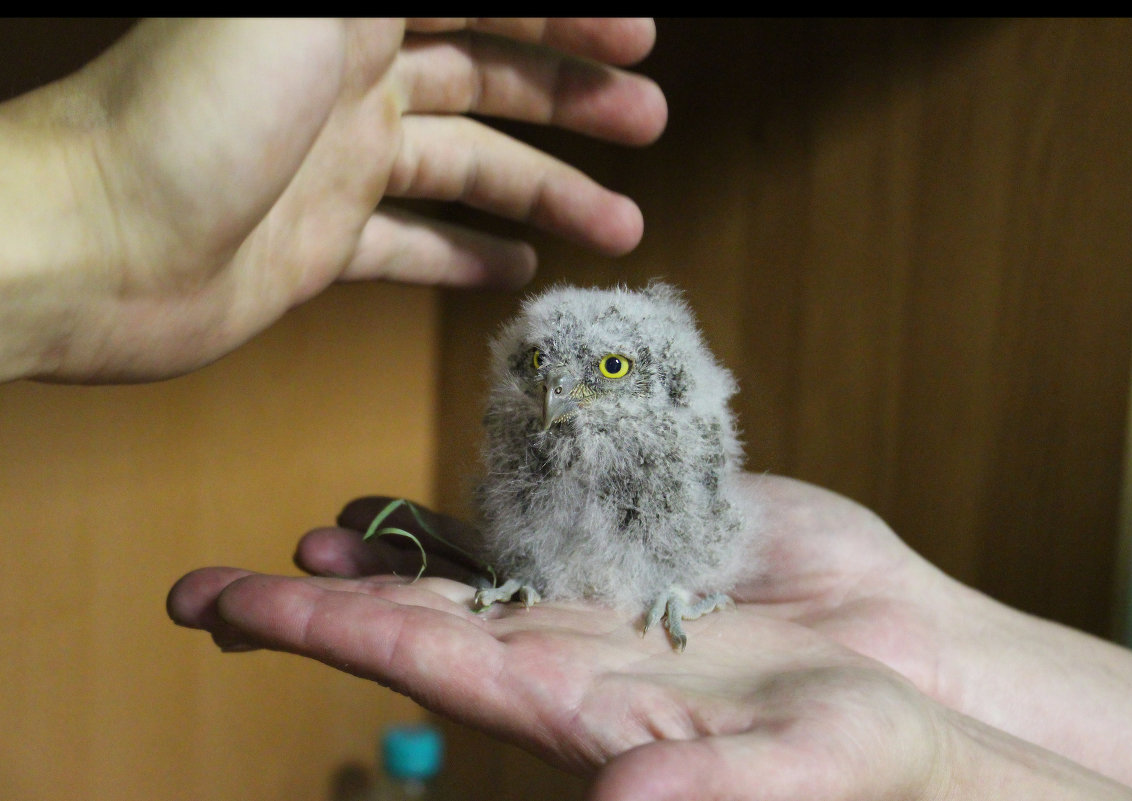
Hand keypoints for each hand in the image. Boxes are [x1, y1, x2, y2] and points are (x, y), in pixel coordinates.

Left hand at [1, 18, 665, 381]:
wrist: (93, 248)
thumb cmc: (185, 114)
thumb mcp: (314, 4)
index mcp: (348, 11)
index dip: (565, 12)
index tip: (640, 34)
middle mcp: (348, 77)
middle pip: (487, 78)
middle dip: (574, 96)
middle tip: (649, 120)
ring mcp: (337, 163)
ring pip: (467, 169)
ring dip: (546, 190)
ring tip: (621, 223)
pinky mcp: (320, 240)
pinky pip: (413, 244)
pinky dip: (467, 257)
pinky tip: (521, 271)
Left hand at [168, 536, 1131, 799]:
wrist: (917, 686)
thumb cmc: (865, 755)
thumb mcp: (800, 770)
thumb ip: (711, 791)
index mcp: (573, 704)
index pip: (422, 662)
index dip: (327, 632)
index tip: (235, 607)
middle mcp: (566, 653)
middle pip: (415, 618)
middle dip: (316, 602)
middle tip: (211, 588)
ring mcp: (602, 600)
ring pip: (472, 569)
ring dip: (389, 554)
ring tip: (312, 530)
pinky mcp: (649, 549)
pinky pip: (552, 521)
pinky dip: (494, 505)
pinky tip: (444, 491)